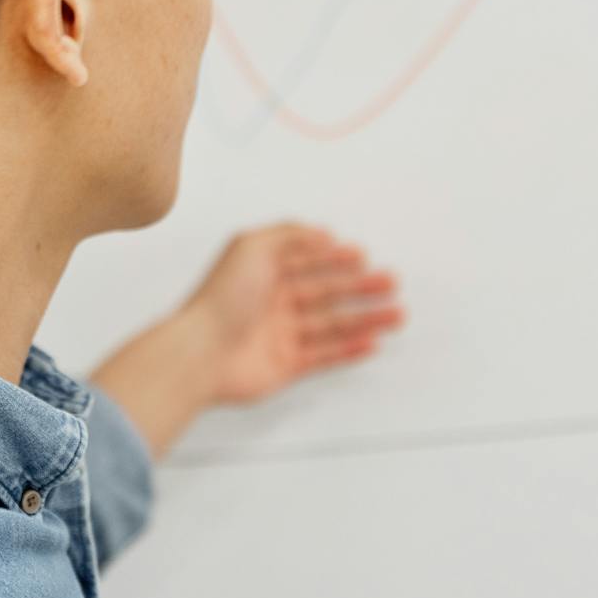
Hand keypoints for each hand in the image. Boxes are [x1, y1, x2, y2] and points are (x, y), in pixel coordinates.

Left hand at [180, 220, 405, 405]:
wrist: (201, 352)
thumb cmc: (220, 299)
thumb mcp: (252, 246)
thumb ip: (289, 234)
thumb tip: (320, 232)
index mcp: (262, 272)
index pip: (307, 260)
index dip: (335, 257)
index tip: (362, 255)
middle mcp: (271, 302)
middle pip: (326, 291)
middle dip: (360, 286)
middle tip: (389, 282)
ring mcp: (279, 334)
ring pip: (332, 324)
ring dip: (366, 318)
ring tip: (396, 313)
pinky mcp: (285, 365)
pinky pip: (324, 356)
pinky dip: (349, 350)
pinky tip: (371, 342)